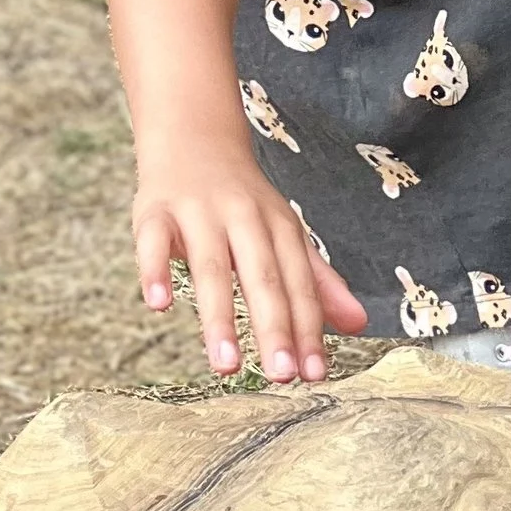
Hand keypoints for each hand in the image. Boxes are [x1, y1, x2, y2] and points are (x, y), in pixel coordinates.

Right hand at [133, 156, 368, 382]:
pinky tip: (157, 305)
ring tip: (226, 366)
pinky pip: (153, 244)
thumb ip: (318, 282)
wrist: (193, 135)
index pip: (298, 286)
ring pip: (210, 268)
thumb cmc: (242, 200)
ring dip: (219, 318)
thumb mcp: (285, 234)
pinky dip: (154, 271)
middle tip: (282, 376)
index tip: (314, 374)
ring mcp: (199, 213)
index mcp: (280, 228)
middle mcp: (244, 218)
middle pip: (262, 279)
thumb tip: (358, 325)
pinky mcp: (155, 211)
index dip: (308, 330)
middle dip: (274, 328)